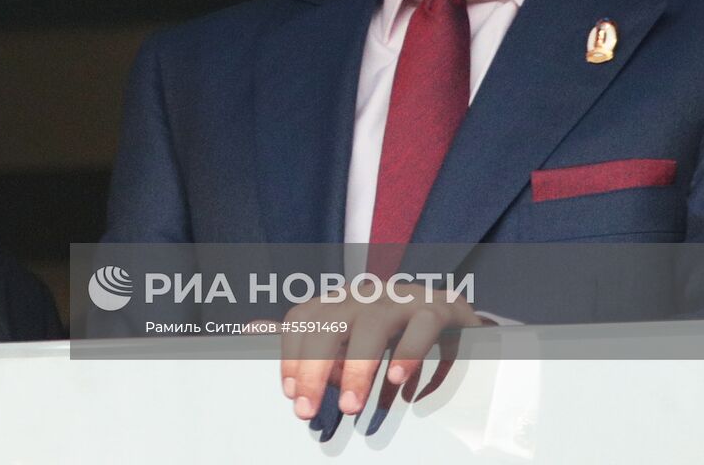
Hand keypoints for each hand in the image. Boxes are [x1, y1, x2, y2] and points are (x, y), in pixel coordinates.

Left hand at [280, 287, 480, 418]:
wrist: (453, 314)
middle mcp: (367, 293)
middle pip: (330, 321)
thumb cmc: (391, 330)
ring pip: (372, 325)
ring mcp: (403, 297)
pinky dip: (409, 354)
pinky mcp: (439, 308)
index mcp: (342, 299)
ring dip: (358, 368)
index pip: (304, 317)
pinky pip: (422, 327)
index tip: (290, 393)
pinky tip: (398, 382)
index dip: (290, 353)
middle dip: (313, 367)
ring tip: (349, 405)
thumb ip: (304, 337)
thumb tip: (250, 330)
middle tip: (306, 410)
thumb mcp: (345, 336)